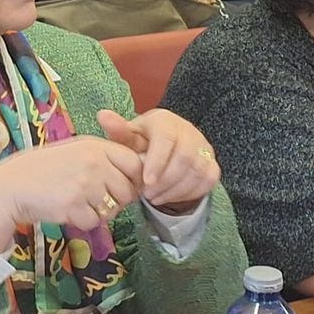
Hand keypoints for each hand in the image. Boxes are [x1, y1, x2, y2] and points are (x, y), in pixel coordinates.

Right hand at [0, 136, 143, 250]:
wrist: (14, 185)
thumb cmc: (47, 169)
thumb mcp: (77, 151)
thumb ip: (105, 159)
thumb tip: (138, 173)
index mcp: (96, 146)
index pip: (135, 163)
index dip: (134, 178)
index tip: (125, 186)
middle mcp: (94, 162)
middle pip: (128, 190)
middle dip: (118, 200)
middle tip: (98, 199)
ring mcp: (85, 184)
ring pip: (114, 209)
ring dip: (101, 212)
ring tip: (80, 202)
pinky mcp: (74, 205)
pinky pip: (95, 222)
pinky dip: (84, 221)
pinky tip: (69, 210)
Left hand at [98, 109, 218, 213]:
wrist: (164, 149)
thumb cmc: (142, 143)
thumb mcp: (128, 137)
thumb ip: (118, 131)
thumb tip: (102, 116)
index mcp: (166, 121)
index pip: (167, 139)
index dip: (158, 161)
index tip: (146, 181)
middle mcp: (189, 131)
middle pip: (184, 158)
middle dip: (165, 181)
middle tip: (146, 194)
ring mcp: (203, 148)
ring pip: (197, 171)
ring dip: (174, 190)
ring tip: (154, 198)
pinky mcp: (212, 164)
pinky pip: (206, 181)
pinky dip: (188, 193)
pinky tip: (169, 197)